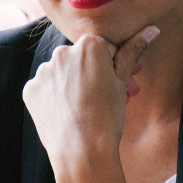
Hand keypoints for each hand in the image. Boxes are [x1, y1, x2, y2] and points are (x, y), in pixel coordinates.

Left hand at [22, 27, 158, 173]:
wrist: (82, 152)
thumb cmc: (107, 117)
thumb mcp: (123, 82)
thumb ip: (132, 51)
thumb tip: (151, 30)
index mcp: (88, 45)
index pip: (104, 48)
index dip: (114, 66)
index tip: (122, 81)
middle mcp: (62, 53)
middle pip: (81, 60)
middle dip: (94, 75)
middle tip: (107, 98)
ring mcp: (43, 72)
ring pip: (62, 73)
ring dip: (74, 85)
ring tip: (87, 109)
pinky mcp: (30, 90)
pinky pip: (46, 88)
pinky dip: (55, 97)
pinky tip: (67, 112)